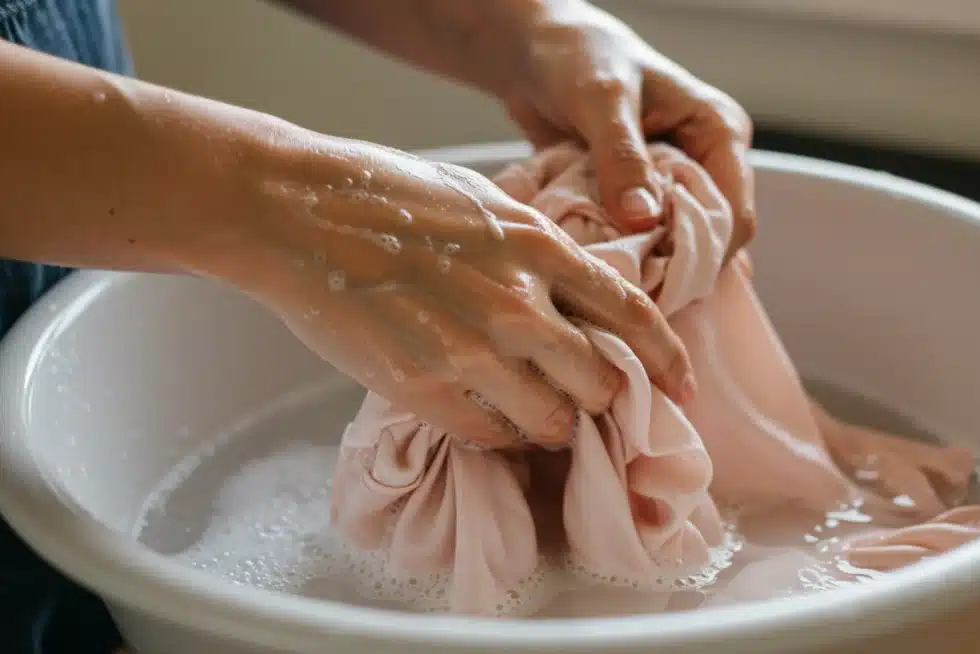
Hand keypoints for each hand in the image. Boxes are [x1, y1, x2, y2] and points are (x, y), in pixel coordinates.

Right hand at [224, 134, 694, 449]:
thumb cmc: (386, 195)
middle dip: (599, 396)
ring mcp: (471, 351)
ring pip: (551, 422)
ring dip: (550, 425)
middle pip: (600, 381)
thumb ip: (536, 249)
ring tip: (530, 412)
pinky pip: (489, 437)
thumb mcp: (485, 203)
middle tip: (581, 398)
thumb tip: (574, 292)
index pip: (632, 314)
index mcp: (539, 247)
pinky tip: (481, 414)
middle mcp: (518, 303)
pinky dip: (496, 435)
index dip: (667, 359)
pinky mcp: (423, 388)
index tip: (682, 388)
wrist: (298, 211)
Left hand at [500, 1, 754, 260]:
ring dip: (641, 261)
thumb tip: (643, 219)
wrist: (534, 50)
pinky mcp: (637, 196)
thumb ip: (622, 157)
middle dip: (670, 265)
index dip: (703, 253)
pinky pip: (638, 238)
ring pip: (672, 244)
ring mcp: (671, 182)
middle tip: (627, 285)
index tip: (659, 279)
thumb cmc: (577, 56)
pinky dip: (618, 251)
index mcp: (718, 132)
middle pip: (708, 237)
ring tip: (608, 272)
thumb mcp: (601, 100)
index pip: (735, 214)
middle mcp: (704, 162)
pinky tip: (594, 258)